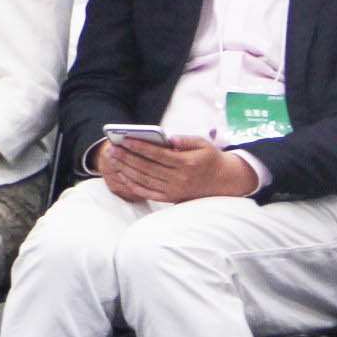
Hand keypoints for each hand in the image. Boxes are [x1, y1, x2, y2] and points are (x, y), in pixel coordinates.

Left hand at [104, 133, 255, 202]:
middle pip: (148, 168)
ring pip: (145, 180)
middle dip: (127, 158)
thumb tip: (167, 138)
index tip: (123, 139)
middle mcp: (180, 179)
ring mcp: (175, 191)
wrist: (225, 180)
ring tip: (112, 159)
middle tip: (111, 149)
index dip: (139, 147)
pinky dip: (133, 185)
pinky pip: (149, 193)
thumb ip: (184, 139)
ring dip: (126, 169)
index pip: (158, 154)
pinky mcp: (172, 198)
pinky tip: (122, 175)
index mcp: (187, 163)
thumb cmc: (210, 157)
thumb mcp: (202, 144)